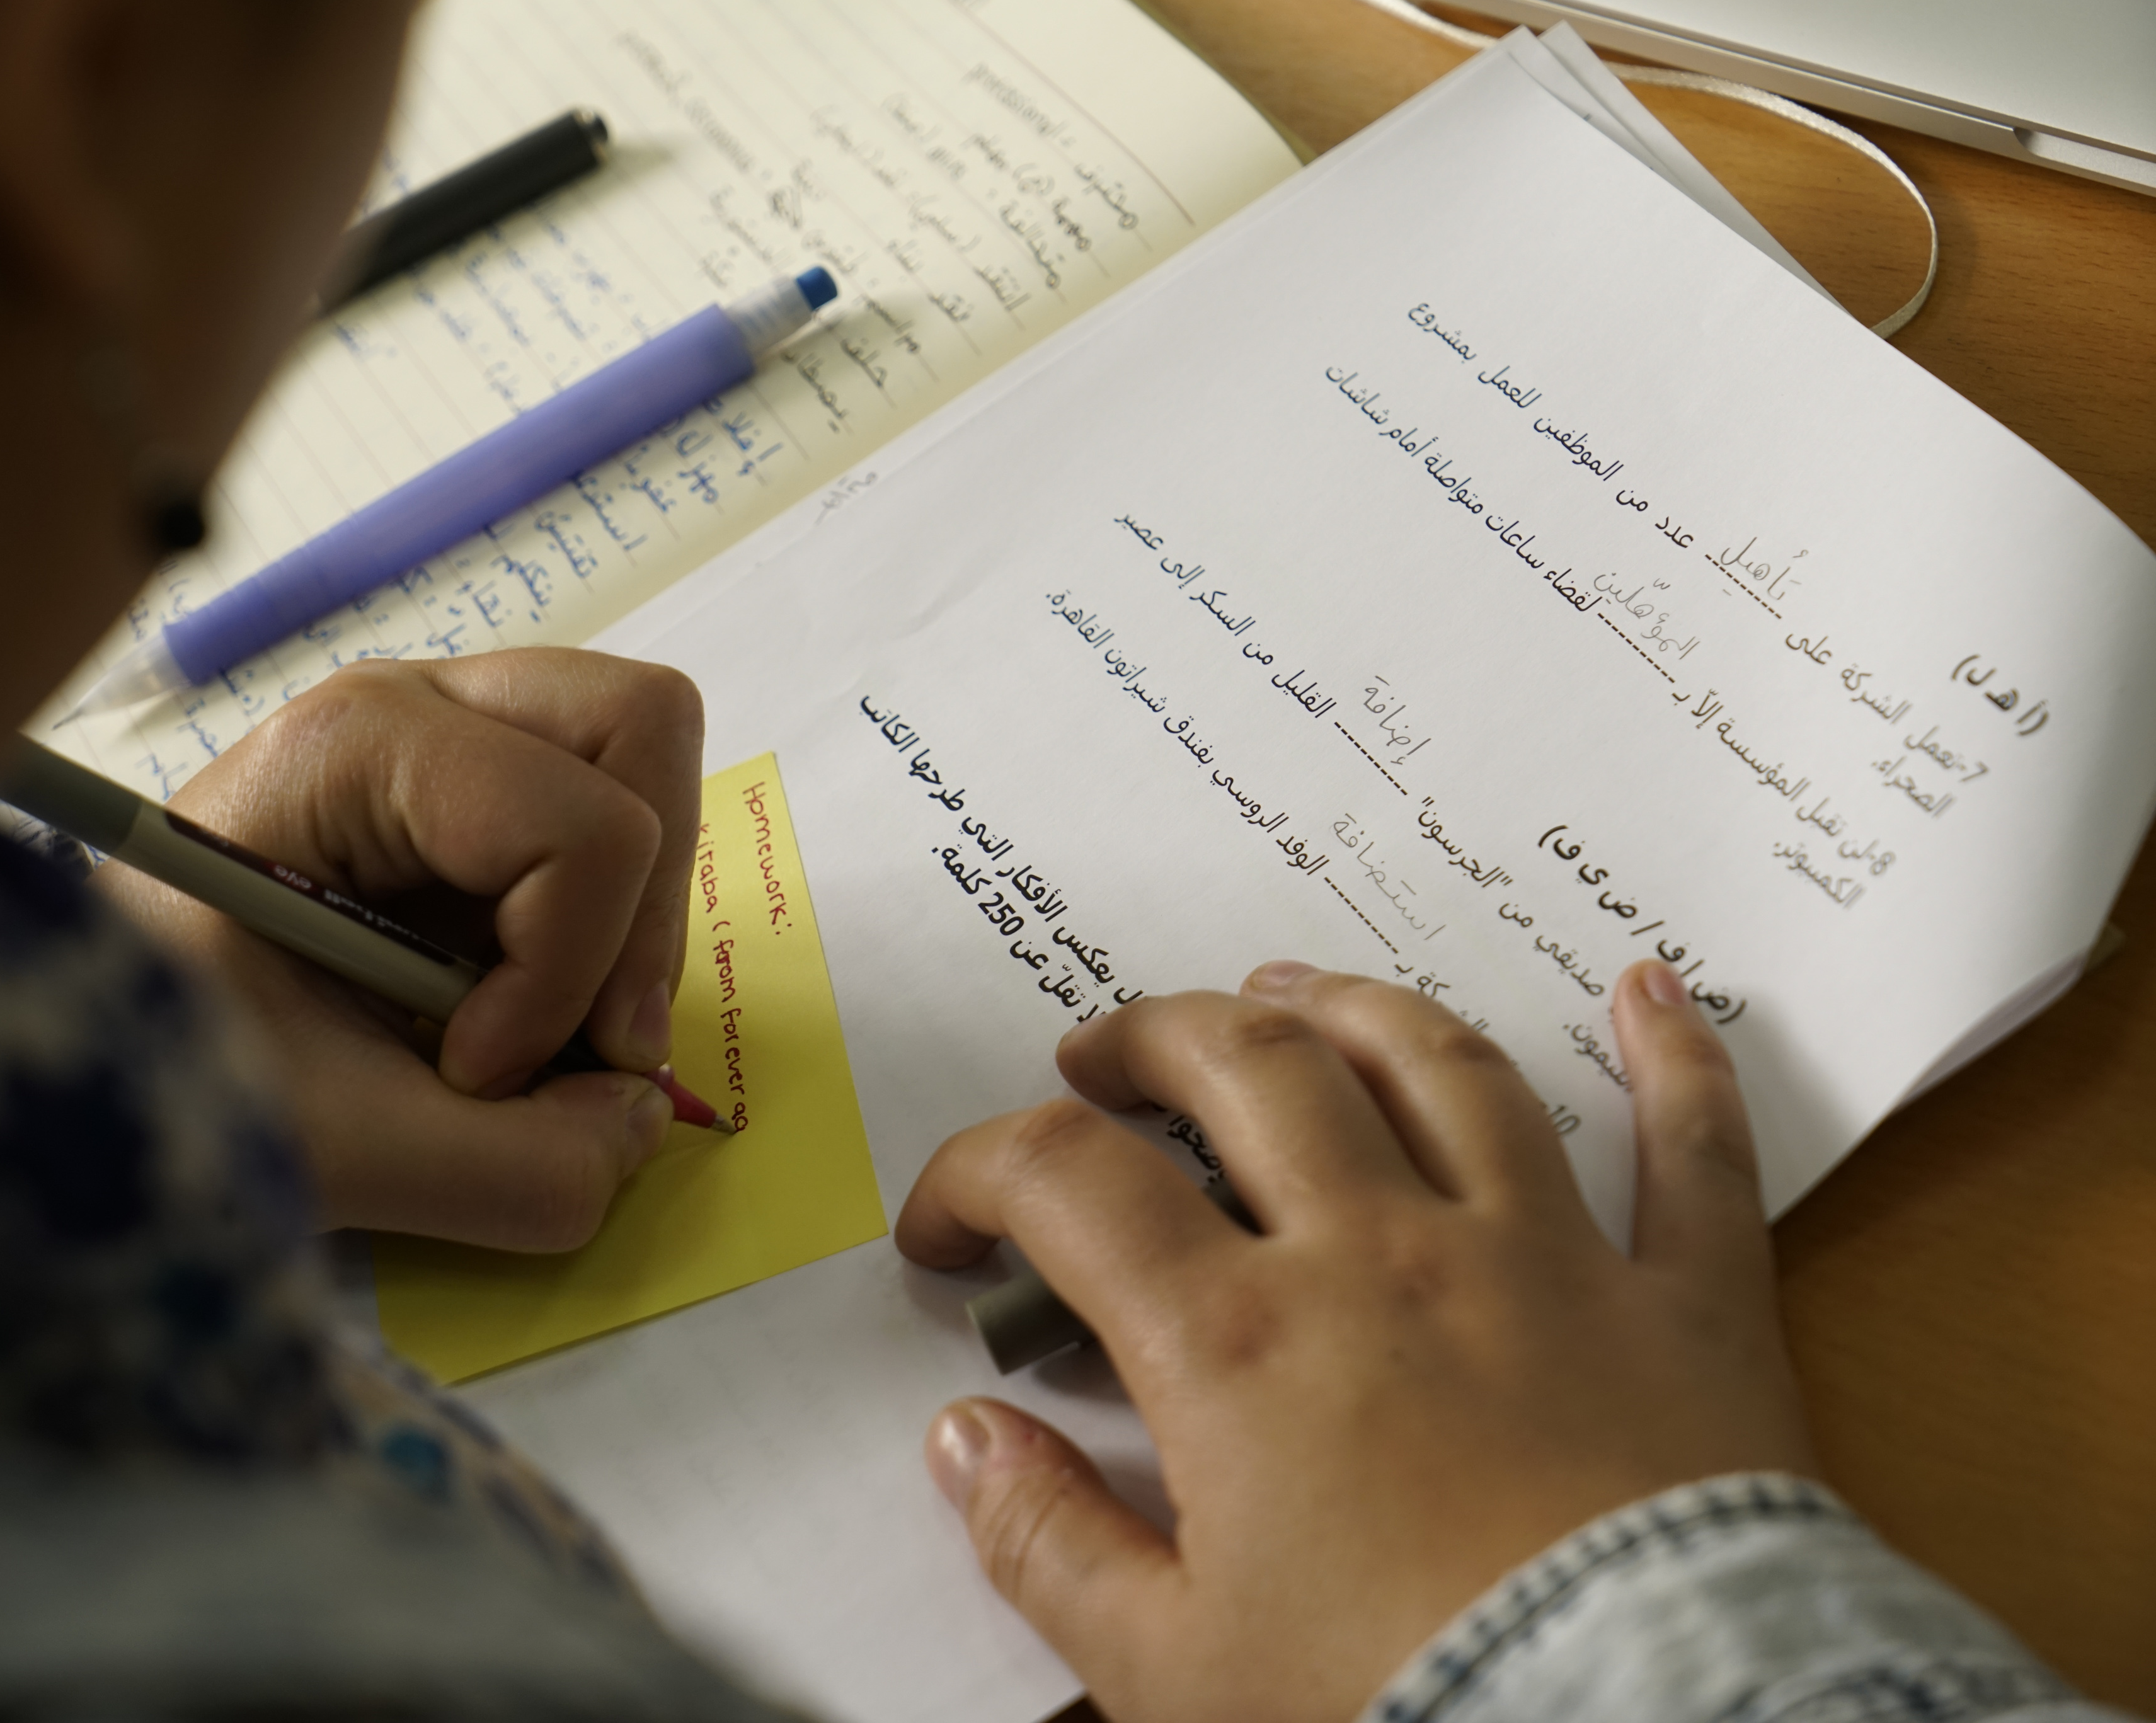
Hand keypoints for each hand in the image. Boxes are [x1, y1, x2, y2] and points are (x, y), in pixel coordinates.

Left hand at [97, 650, 702, 1247]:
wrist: (60, 1059)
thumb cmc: (159, 1068)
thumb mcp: (333, 1145)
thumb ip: (516, 1167)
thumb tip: (640, 1125)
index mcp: (356, 748)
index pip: (583, 827)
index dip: (565, 975)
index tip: (467, 1072)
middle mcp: (416, 705)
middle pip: (643, 728)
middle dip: (636, 912)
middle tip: (579, 1041)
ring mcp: (448, 736)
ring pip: (644, 767)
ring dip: (623, 925)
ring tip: (528, 1034)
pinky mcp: (469, 793)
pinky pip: (607, 827)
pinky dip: (595, 933)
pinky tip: (502, 1009)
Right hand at [897, 958, 1817, 1722]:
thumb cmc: (1405, 1715)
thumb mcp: (1172, 1674)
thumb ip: (1048, 1543)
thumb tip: (964, 1440)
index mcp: (1242, 1342)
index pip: (1067, 1182)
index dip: (978, 1174)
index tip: (948, 1227)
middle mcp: (1386, 1255)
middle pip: (1246, 1067)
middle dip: (1152, 1038)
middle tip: (1104, 1057)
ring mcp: (1545, 1260)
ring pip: (1437, 1066)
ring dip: (1351, 1008)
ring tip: (1290, 992)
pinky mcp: (1689, 1306)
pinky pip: (1694, 1149)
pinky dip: (1676, 1060)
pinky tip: (1649, 991)